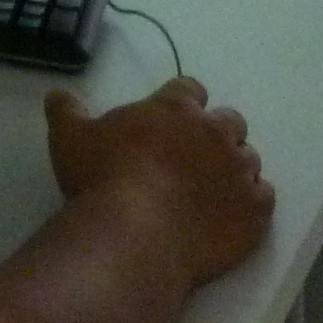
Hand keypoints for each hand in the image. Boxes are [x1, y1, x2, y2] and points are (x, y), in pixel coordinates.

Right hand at [44, 75, 273, 289]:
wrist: (136, 234)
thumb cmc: (102, 177)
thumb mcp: (70, 136)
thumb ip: (66, 110)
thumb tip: (58, 94)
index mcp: (175, 108)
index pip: (190, 88)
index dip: (181, 102)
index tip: (170, 119)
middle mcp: (215, 133)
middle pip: (229, 120)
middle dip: (215, 133)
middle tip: (192, 155)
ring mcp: (240, 172)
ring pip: (249, 158)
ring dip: (233, 167)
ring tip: (211, 188)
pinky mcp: (255, 211)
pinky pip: (264, 196)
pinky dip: (250, 201)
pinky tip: (230, 212)